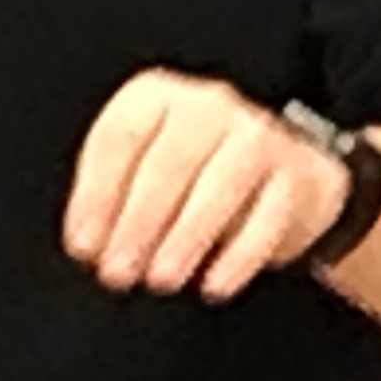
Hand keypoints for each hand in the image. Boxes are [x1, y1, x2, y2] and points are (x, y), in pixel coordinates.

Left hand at [63, 69, 351, 302]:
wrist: (287, 173)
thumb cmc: (199, 172)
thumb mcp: (147, 167)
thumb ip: (114, 197)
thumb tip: (89, 245)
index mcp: (158, 96)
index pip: (120, 138)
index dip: (97, 196)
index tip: (84, 246)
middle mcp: (208, 105)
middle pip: (168, 163)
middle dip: (138, 224)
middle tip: (117, 271)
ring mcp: (256, 134)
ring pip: (220, 186)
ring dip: (184, 238)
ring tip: (160, 279)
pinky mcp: (296, 173)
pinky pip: (268, 217)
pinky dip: (238, 256)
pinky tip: (214, 284)